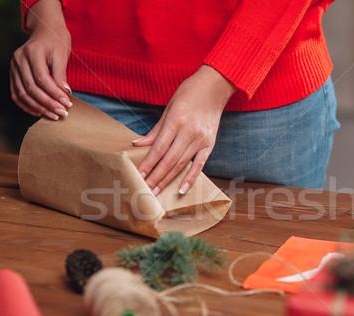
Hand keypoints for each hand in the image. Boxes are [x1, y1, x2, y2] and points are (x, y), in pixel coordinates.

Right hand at [10, 0, 71, 119]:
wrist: (45, 31)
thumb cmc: (56, 41)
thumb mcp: (62, 53)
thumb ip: (61, 73)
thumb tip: (64, 93)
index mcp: (31, 52)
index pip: (42, 79)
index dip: (55, 94)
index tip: (67, 103)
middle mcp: (18, 59)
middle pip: (31, 88)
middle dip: (48, 103)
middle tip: (62, 113)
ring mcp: (13, 67)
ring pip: (22, 94)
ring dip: (38, 108)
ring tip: (53, 115)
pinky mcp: (13, 74)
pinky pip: (16, 94)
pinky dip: (26, 105)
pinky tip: (39, 113)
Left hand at [133, 65, 236, 194]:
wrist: (215, 86)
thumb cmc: (189, 93)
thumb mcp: (169, 107)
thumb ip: (155, 130)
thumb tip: (138, 144)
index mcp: (176, 120)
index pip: (159, 148)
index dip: (148, 164)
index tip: (138, 175)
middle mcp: (189, 132)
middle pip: (169, 160)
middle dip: (155, 177)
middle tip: (144, 190)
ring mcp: (201, 139)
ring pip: (182, 164)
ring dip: (168, 180)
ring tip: (156, 192)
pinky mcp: (210, 143)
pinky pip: (200, 164)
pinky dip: (191, 178)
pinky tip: (181, 189)